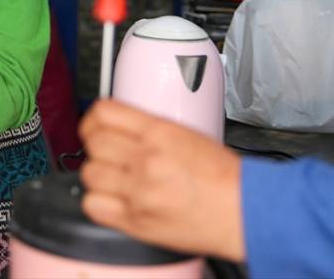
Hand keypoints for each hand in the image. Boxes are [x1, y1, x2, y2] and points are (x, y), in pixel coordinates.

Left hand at [79, 99, 244, 261]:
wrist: (244, 211)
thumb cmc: (224, 177)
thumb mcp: (187, 134)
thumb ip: (149, 129)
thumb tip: (119, 126)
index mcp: (159, 132)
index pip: (104, 113)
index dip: (93, 119)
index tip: (95, 125)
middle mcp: (146, 159)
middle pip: (93, 142)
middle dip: (96, 146)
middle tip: (107, 153)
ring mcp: (139, 191)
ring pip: (89, 173)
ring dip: (98, 174)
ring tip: (114, 178)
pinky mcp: (136, 221)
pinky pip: (93, 206)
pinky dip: (97, 202)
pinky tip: (112, 198)